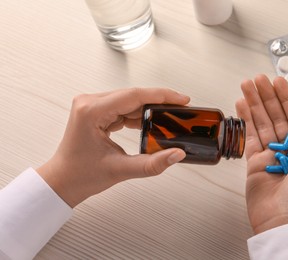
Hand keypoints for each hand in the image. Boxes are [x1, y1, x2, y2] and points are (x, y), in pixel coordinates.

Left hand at [37, 88, 189, 207]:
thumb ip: (152, 164)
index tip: (181, 99)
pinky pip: (123, 107)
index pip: (134, 96)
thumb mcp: (120, 170)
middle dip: (159, 102)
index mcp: (91, 111)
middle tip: (180, 110)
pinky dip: (138, 115)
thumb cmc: (80, 175)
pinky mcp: (95, 111)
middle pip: (133, 96)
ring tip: (169, 119)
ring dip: (149, 110)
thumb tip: (176, 154)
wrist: (62, 181)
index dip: (161, 96)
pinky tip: (151, 124)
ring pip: (129, 101)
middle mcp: (89, 103)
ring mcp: (91, 105)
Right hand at [235, 75, 287, 234]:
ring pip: (261, 123)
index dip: (286, 98)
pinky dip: (245, 120)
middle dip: (267, 96)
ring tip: (246, 86)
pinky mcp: (254, 162)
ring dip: (254, 104)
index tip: (277, 82)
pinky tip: (241, 106)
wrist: (283, 222)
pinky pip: (249, 137)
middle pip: (276, 116)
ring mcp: (270, 155)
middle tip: (257, 79)